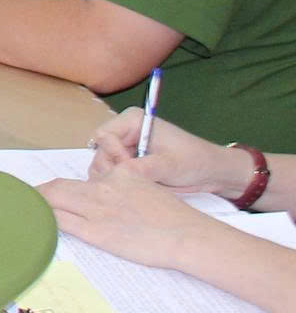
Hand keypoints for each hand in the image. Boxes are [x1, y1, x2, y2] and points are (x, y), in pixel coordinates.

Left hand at [42, 168, 226, 274]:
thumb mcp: (146, 186)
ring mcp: (98, 210)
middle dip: (38, 194)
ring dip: (37, 205)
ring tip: (25, 211)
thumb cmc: (173, 217)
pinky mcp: (98, 232)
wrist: (187, 234)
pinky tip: (37, 224)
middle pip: (58, 187)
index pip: (78, 180)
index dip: (58, 187)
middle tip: (25, 200)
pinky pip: (62, 223)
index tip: (46, 192)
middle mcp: (103, 188)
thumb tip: (103, 188)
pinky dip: (46, 221)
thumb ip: (122, 184)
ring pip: (55, 201)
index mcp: (117, 174)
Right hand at [87, 111, 255, 198]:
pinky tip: (132, 192)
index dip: (113, 155)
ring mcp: (125, 148)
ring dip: (114, 179)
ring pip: (103, 164)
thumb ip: (143, 168)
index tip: (129, 171)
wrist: (213, 173)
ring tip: (132, 190)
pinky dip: (119, 184)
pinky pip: (113, 173)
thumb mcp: (169, 165)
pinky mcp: (129, 163)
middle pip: (100, 151)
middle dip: (110, 170)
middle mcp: (124, 132)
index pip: (104, 136)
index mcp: (132, 120)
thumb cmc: (194, 161)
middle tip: (128, 185)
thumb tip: (119, 175)